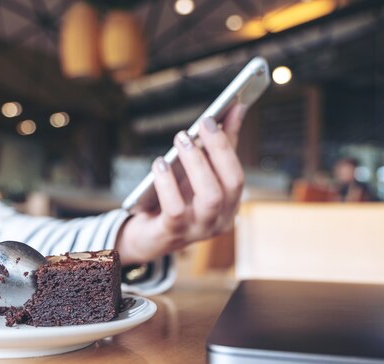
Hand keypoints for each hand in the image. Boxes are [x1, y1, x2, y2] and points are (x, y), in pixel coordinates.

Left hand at [116, 104, 245, 264]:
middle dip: (218, 149)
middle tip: (201, 123)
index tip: (220, 115)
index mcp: (229, 206)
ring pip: (210, 196)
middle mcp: (219, 220)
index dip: (229, 144)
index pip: (237, 175)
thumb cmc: (175, 199)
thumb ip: (216, 146)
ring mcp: (198, 230)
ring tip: (181, 138)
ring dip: (197, 163)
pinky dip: (168, 183)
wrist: (146, 235)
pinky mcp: (173, 233)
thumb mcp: (196, 173)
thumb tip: (235, 108)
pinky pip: (176, 209)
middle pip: (232, 184)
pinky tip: (159, 163)